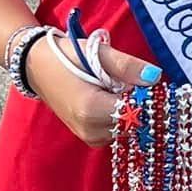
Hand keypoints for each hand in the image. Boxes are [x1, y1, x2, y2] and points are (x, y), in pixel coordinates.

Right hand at [25, 30, 151, 147]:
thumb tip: (155, 77)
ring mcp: (88, 136)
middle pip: (133, 121)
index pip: (136, 112)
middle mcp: (90, 129)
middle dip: (138, 103)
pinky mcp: (89, 137)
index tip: (146, 81)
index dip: (146, 97)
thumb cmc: (65, 57)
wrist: (36, 67)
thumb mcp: (96, 52)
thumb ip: (126, 66)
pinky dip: (120, 116)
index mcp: (91, 110)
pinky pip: (116, 131)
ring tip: (114, 88)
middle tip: (128, 80)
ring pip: (127, 128)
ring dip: (129, 110)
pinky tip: (110, 98)